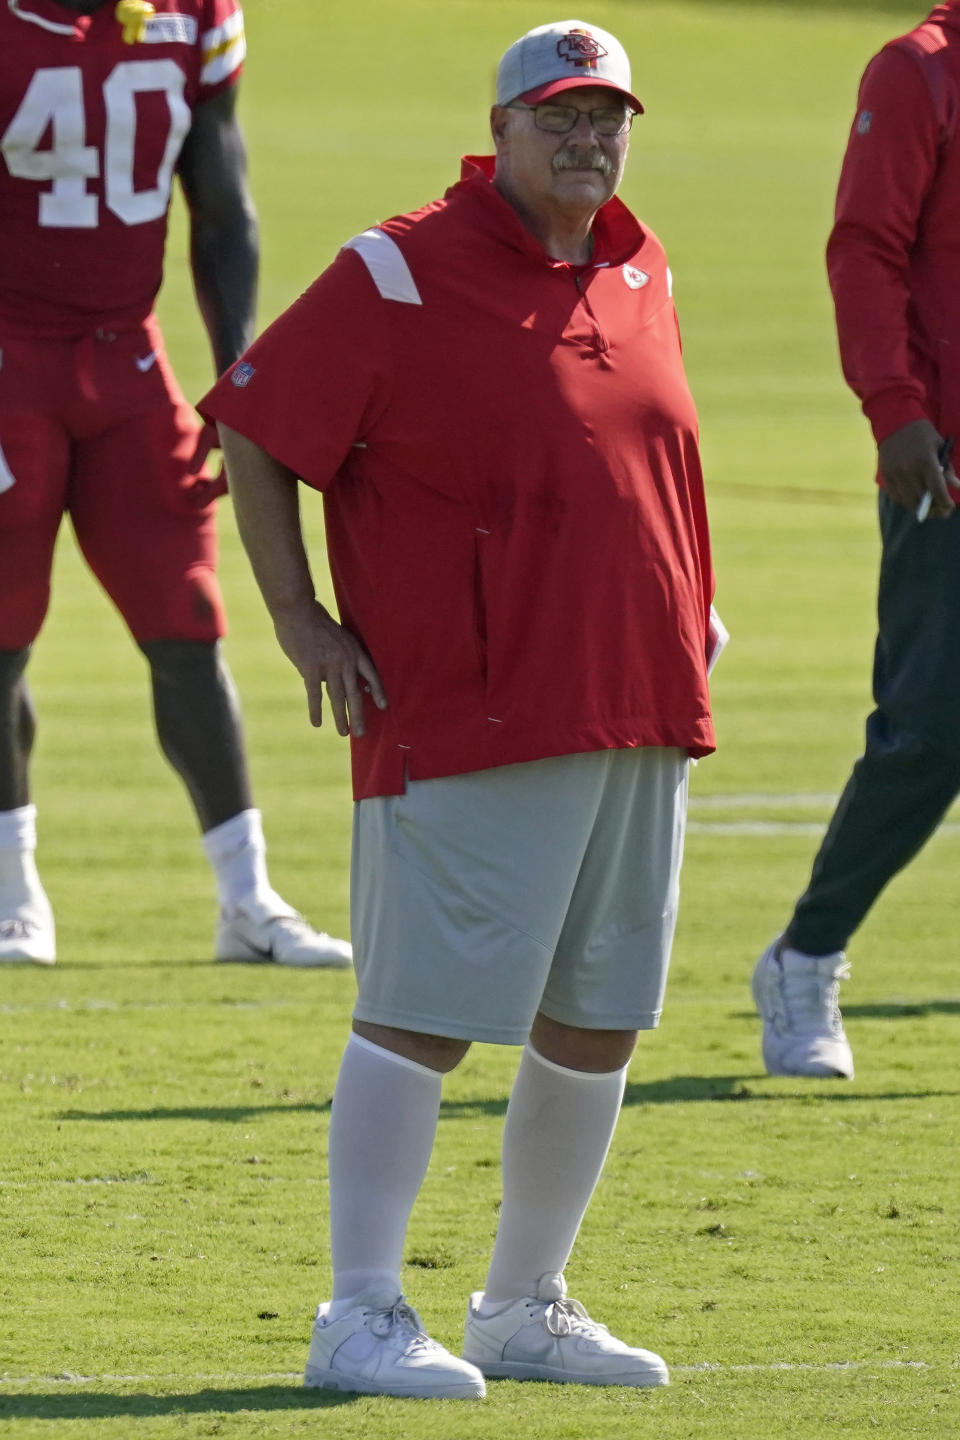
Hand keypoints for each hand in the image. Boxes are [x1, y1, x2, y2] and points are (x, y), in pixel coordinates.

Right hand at [272, 600, 386, 737]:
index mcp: (353, 650)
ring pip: (337, 697)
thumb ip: (340, 656)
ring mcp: (328, 665)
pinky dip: (316, 710)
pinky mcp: (310, 668)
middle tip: (361, 733)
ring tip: (344, 733)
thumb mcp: (337, 636)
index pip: (371, 674)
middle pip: (354, 693)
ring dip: (340, 718)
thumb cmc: (314, 621)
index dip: (377, 691)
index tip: (383, 706)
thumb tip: (337, 679)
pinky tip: (317, 723)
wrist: (297, 609)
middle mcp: (345, 660)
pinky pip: (314, 694)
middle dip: (358, 715)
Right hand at [878, 418, 958, 519]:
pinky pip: (896, 497)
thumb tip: (956, 486)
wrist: (894, 421)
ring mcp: (896, 474)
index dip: (945, 502)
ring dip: (920, 508)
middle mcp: (909, 470)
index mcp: (926, 461)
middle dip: (934, 509)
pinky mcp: (886, 476)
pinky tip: (913, 500)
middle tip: (941, 512)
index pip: (937, 490)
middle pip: (923, 499)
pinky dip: (906, 502)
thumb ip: (947, 468)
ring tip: (928, 508)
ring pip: (908, 502)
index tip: (950, 507)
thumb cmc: (921, 432)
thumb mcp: (939, 445)